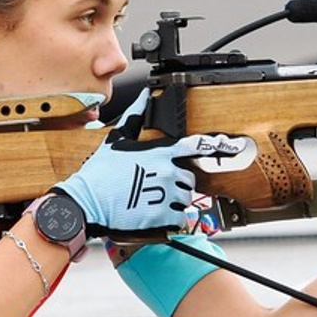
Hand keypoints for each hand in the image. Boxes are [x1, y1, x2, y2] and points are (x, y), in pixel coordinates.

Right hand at [56, 90, 245, 231]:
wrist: (87, 203)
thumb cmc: (100, 173)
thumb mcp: (117, 140)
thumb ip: (135, 118)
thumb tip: (143, 97)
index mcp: (160, 153)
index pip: (194, 147)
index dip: (213, 146)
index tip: (229, 146)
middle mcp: (168, 172)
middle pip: (189, 178)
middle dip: (177, 182)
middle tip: (156, 187)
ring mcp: (167, 195)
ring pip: (186, 199)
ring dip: (174, 202)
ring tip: (150, 201)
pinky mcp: (163, 216)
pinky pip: (180, 219)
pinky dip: (171, 220)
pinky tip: (153, 215)